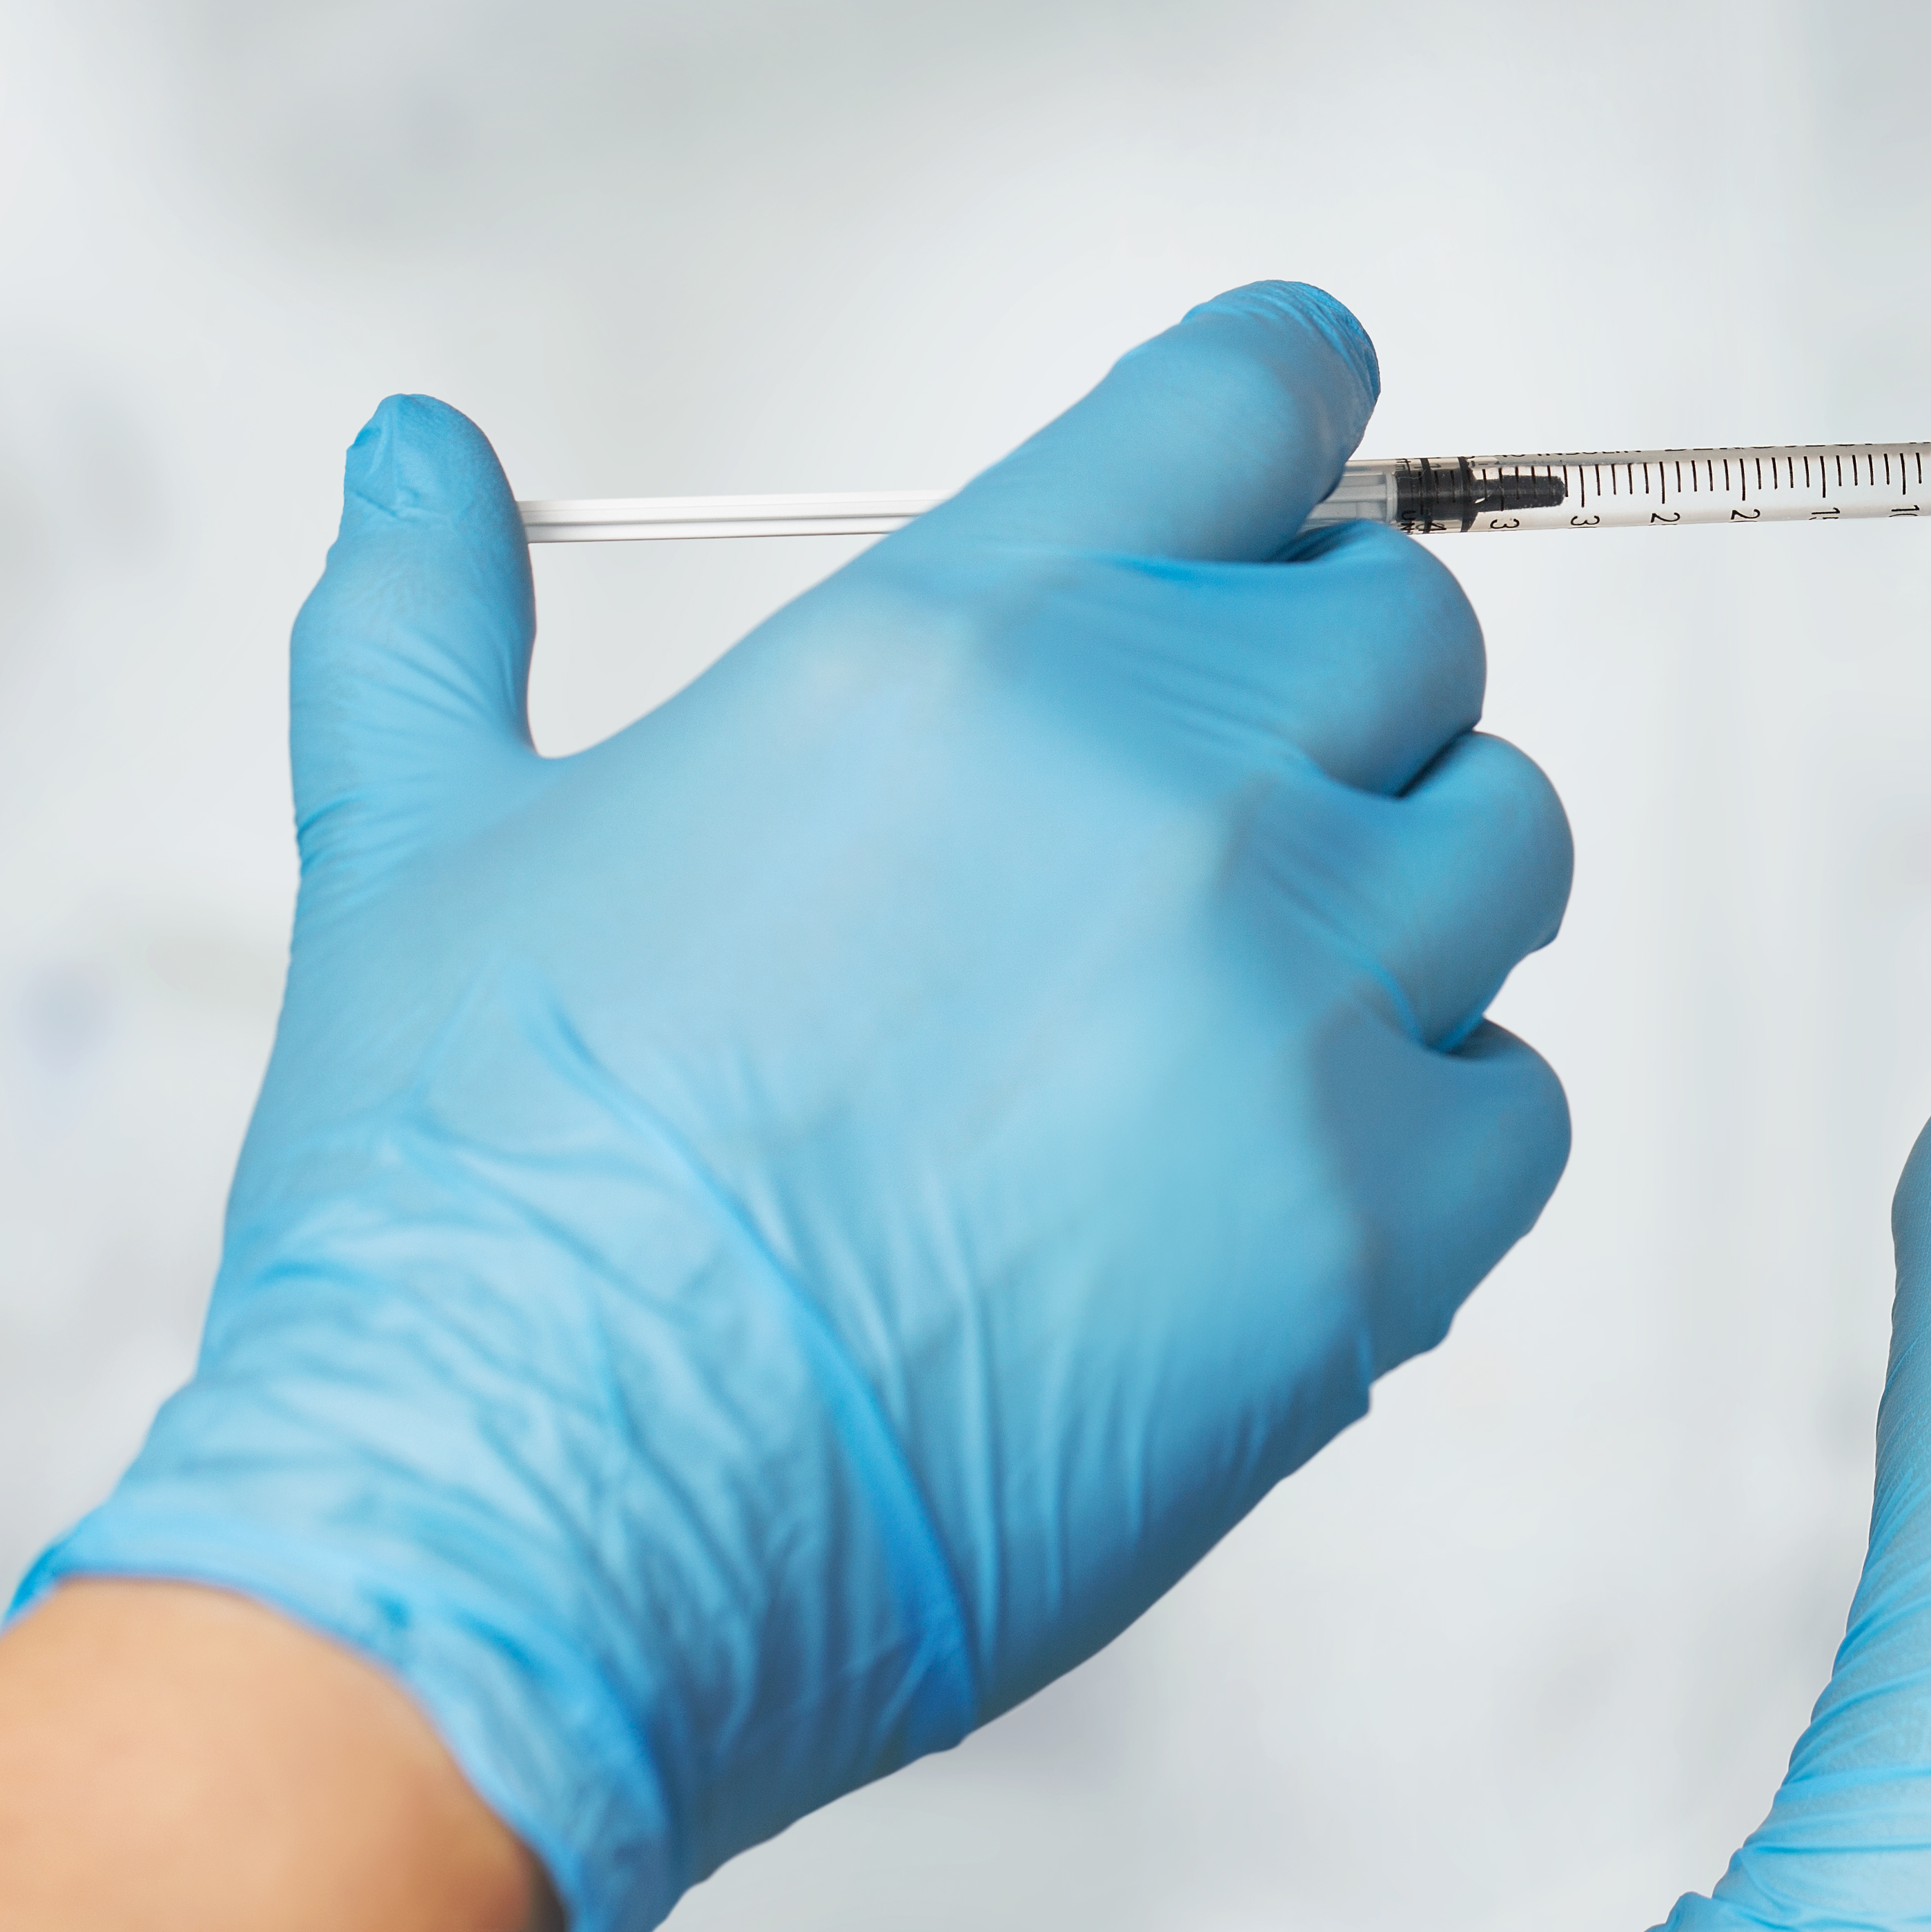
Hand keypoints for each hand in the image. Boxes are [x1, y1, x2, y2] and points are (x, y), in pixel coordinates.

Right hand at [21, 284, 1572, 1931]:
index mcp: (963, 645)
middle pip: (1408, 630)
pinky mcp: (1381, 1222)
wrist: (538, 1529)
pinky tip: (1269, 1191)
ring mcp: (1300, 1002)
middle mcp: (1170, 783)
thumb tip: (411, 456)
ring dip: (1406, 901)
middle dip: (1328, 699)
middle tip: (1202, 827)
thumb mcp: (417, 855)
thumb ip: (431, 622)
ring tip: (1242, 1015)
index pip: (1254, 402)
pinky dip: (1434, 1126)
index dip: (1292, 414)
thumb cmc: (474, 1210)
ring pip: (1502, 844)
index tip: (1293, 466)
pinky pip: (1519, 1098)